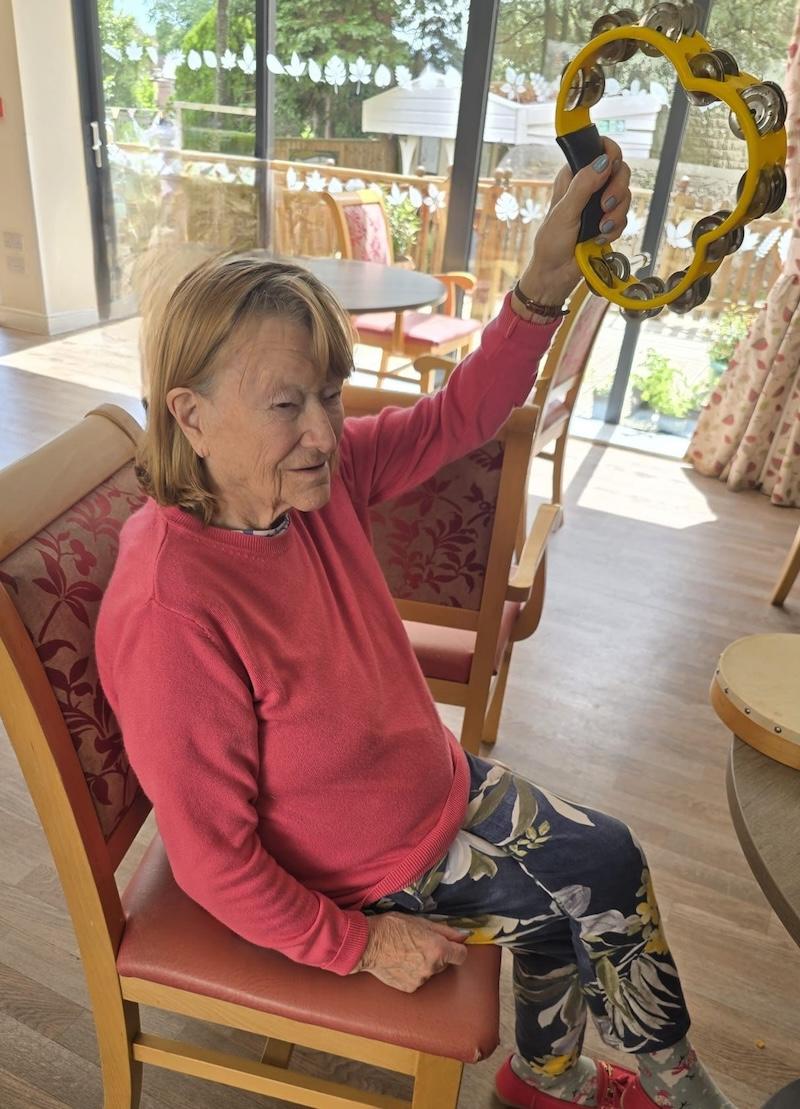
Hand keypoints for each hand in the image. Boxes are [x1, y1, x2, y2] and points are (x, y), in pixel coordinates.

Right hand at [352, 912, 468, 992]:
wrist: (368, 943)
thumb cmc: (393, 927)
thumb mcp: (421, 922)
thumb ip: (446, 930)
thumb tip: (464, 935)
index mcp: (438, 949)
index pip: (462, 955)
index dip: (456, 948)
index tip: (450, 945)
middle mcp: (433, 967)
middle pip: (445, 963)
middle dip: (438, 955)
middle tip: (420, 944)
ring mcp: (421, 980)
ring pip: (431, 971)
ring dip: (425, 964)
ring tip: (407, 952)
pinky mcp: (410, 988)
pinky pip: (418, 979)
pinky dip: (413, 972)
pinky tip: (401, 962)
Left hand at [516, 137, 631, 310]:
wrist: (556, 274)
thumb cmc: (551, 243)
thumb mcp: (564, 212)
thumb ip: (583, 186)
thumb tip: (603, 162)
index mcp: (574, 176)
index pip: (599, 149)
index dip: (610, 152)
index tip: (610, 166)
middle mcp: (590, 186)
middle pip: (620, 170)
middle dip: (617, 189)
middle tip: (605, 206)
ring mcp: (601, 204)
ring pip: (625, 195)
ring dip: (616, 213)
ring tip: (601, 229)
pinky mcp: (609, 222)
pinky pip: (624, 218)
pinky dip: (615, 229)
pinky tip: (600, 238)